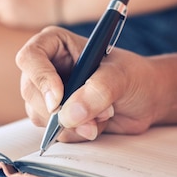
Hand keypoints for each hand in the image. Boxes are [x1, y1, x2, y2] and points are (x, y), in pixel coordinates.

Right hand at [16, 26, 162, 142]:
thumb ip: (97, 91)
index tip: (58, 100)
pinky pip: (53, 132)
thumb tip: (69, 115)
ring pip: (39, 115)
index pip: (30, 57)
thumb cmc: (135, 76)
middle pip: (30, 91)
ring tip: (103, 115)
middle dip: (61, 110)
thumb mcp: (121, 77)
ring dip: (73, 124)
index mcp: (55, 43)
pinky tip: (96, 124)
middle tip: (92, 117)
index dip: (40, 78)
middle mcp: (46, 67)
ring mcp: (48, 93)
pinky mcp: (56, 116)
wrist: (147, 100)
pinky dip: (77, 133)